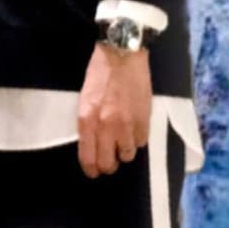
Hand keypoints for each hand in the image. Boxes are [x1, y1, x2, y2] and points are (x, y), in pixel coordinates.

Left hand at [77, 43, 151, 177]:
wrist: (121, 55)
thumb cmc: (99, 74)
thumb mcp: (84, 100)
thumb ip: (88, 124)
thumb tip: (93, 144)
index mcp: (87, 121)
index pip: (88, 158)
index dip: (91, 170)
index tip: (94, 172)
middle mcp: (106, 126)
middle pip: (108, 163)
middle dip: (109, 165)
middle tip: (110, 160)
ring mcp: (127, 124)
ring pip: (128, 155)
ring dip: (125, 152)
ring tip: (123, 141)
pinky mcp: (144, 119)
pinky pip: (142, 141)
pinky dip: (137, 139)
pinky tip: (134, 129)